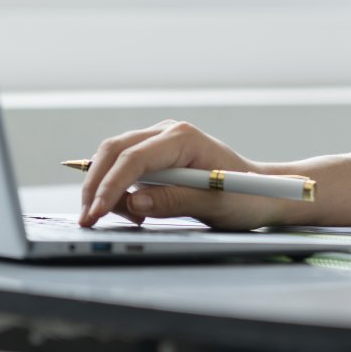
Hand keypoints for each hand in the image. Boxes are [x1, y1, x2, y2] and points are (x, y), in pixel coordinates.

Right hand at [77, 120, 288, 230]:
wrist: (262, 191)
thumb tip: (135, 202)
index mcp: (183, 138)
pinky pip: (124, 166)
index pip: (133, 158)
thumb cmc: (244, 197)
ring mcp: (160, 140)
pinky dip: (118, 189)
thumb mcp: (213, 204)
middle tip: (88, 219)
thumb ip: (174, 201)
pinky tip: (134, 211)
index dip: (110, 186)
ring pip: (114, 158)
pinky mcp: (156, 154)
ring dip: (107, 189)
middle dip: (96, 185)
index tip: (95, 213)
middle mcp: (168, 132)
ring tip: (131, 219)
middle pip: (114, 151)